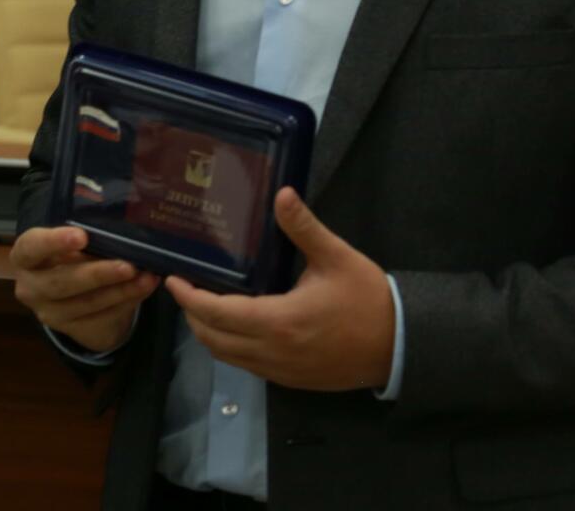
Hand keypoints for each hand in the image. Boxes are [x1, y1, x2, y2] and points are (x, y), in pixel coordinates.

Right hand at [10, 225, 158, 353]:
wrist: (68, 293)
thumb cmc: (69, 254)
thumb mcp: (69, 243)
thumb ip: (84, 238)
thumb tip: (119, 232)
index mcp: (24, 257)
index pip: (31, 247)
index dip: (54, 242)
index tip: (82, 236)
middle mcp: (30, 288)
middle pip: (61, 283)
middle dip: (98, 274)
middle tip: (128, 265)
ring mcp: (49, 313)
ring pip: (86, 304)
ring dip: (120, 291)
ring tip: (147, 277)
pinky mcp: (71, 330)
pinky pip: (102, 317)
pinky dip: (126, 301)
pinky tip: (144, 288)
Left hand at [165, 187, 395, 391]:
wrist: (400, 345)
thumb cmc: (367, 299)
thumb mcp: (336, 257)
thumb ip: (303, 227)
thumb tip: (282, 194)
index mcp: (279, 321)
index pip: (217, 314)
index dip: (189, 298)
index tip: (173, 279)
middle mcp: (272, 352)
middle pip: (213, 339)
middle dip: (192, 315)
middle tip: (186, 288)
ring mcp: (280, 371)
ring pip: (228, 356)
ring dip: (210, 333)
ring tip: (204, 303)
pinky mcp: (291, 380)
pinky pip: (247, 366)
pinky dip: (231, 347)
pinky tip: (235, 324)